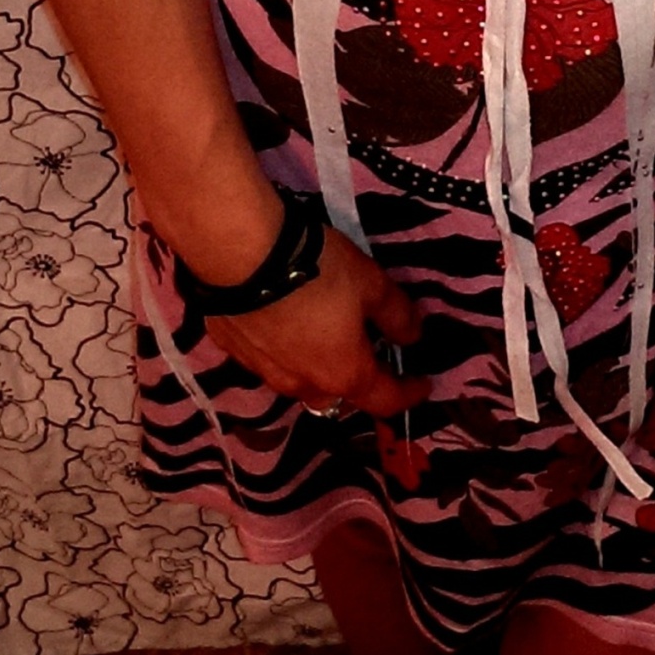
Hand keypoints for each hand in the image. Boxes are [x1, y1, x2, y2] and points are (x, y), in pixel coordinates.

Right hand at [205, 228, 427, 420]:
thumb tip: (412, 336)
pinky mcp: (232, 350)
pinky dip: (280, 348)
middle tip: (367, 353)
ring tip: (319, 338)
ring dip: (315, 366)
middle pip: (339, 394)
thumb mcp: (372, 284)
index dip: (410, 393)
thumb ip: (398, 315)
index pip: (386, 400)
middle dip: (357, 380)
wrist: (240, 254)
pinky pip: (266, 359)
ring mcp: (263, 371)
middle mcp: (303, 384)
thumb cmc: (318, 271)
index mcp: (345, 374)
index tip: (422, 384)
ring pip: (298, 380)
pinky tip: (279, 321)